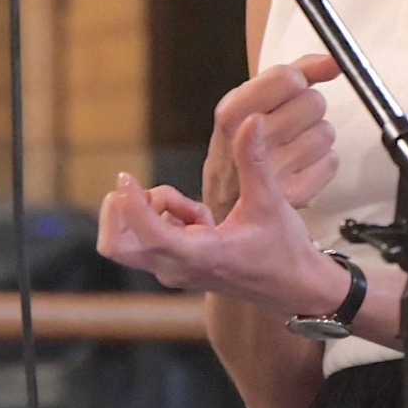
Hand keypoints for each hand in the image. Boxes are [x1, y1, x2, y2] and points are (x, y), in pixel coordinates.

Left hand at [97, 114, 335, 308]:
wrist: (292, 288)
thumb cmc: (283, 249)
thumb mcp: (269, 201)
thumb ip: (254, 160)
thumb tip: (251, 120)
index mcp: (199, 255)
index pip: (147, 234)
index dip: (130, 203)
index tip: (126, 175)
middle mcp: (176, 269)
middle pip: (115, 246)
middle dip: (122, 211)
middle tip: (146, 188)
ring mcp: (173, 271)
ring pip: (129, 241)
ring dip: (149, 210)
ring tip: (193, 207)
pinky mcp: (176, 267)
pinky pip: (150, 238)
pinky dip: (163, 217)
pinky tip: (201, 218)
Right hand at [203, 54, 339, 220]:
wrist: (227, 195)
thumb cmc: (244, 138)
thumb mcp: (255, 96)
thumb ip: (298, 70)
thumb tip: (334, 60)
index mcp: (233, 111)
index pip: (288, 79)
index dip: (298, 81)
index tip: (291, 88)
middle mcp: (248, 142)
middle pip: (314, 102)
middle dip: (307, 108)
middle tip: (289, 120)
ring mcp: (270, 173)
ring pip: (326, 133)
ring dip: (316, 135)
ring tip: (292, 143)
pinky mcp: (292, 196)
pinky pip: (331, 162)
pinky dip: (321, 162)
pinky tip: (300, 164)